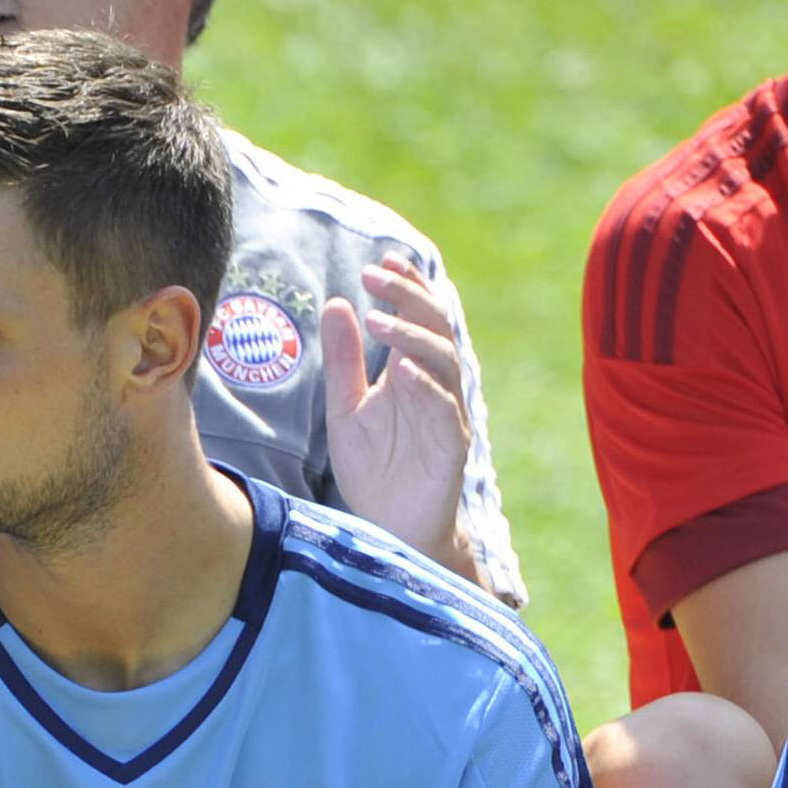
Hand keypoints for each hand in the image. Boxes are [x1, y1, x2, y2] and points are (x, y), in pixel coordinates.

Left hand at [315, 262, 473, 569]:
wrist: (391, 528)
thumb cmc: (373, 468)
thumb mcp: (345, 407)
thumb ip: (344, 360)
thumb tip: (335, 303)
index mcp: (411, 371)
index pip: (416, 316)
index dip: (406, 285)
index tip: (381, 260)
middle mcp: (434, 385)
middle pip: (434, 327)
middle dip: (408, 297)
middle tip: (375, 275)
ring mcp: (446, 413)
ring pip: (443, 361)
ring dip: (412, 337)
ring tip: (379, 320)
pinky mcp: (451, 446)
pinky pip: (445, 409)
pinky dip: (426, 386)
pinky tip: (401, 371)